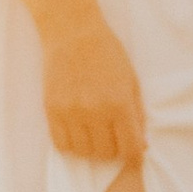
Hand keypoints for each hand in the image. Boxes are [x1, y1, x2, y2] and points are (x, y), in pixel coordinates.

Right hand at [43, 14, 145, 162]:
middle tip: (111, 135)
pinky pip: (61, 145)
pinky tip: (76, 132)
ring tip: (93, 132)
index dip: (133, 159)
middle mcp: (95, 111)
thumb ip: (137, 115)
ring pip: (83, 153)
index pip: (130, 149)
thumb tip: (141, 145)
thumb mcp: (132, 81)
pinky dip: (71, 144)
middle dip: (112, 150)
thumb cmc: (107, 53)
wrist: (72, 31)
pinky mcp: (51, 110)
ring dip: (90, 148)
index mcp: (119, 104)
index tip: (131, 158)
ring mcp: (71, 112)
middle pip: (105, 154)